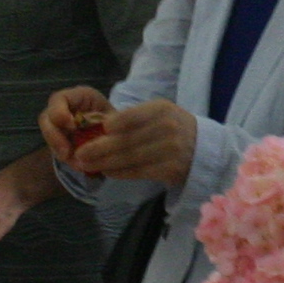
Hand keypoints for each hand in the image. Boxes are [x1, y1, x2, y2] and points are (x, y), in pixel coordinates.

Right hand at [39, 86, 113, 167]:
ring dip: (59, 150)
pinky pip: (59, 150)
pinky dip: (68, 159)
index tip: (72, 127)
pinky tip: (79, 165)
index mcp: (79, 96)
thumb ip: (104, 123)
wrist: (124, 133)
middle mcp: (66, 108)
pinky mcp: (64, 142)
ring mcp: (61, 126)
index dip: (59, 112)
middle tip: (66, 153)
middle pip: (46, 118)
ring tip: (74, 162)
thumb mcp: (115, 117)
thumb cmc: (120, 120)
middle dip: (54, 137)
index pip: (59, 99)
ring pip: (50, 136)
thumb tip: (94, 138)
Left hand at [71, 100, 196, 188]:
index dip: (114, 124)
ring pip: (130, 158)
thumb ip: (135, 118)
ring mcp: (171, 150)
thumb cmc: (174, 128)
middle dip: (99, 148)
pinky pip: (139, 172)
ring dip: (105, 163)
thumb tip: (101, 127)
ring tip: (87, 165)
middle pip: (127, 140)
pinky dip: (120, 173)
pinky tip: (107, 171)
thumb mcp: (160, 113)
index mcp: (162, 109)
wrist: (203, 149)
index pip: (132, 116)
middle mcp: (168, 128)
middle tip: (80, 154)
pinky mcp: (171, 170)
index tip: (98, 129)